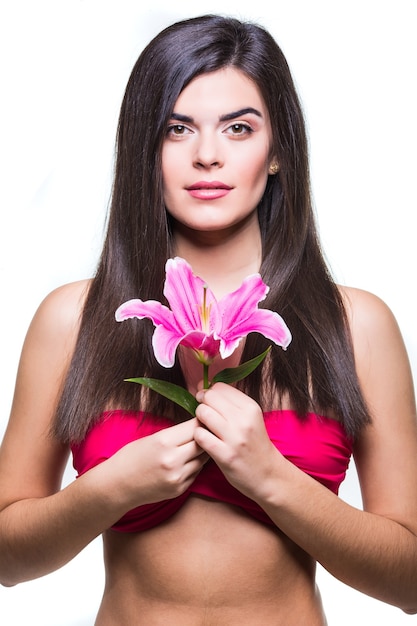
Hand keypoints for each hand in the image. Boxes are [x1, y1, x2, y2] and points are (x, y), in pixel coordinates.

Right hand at [105, 418, 208, 509]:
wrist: (117, 486)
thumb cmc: (131, 457)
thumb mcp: (152, 438)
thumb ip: (176, 433)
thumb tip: (198, 425)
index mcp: (164, 442)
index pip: (194, 426)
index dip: (201, 420)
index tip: (204, 416)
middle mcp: (173, 460)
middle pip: (203, 442)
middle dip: (206, 434)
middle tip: (207, 429)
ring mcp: (177, 477)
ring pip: (204, 458)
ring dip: (203, 450)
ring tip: (198, 444)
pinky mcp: (179, 489)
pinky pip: (197, 472)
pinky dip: (195, 464)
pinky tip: (188, 460)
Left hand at [194, 383, 279, 500]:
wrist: (268, 475)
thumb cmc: (254, 444)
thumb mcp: (250, 418)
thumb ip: (230, 403)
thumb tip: (202, 389)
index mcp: (251, 407)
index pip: (220, 387)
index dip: (209, 391)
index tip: (207, 400)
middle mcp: (244, 420)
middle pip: (210, 397)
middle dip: (202, 403)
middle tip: (205, 414)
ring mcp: (234, 438)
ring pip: (203, 413)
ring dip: (199, 419)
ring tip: (205, 427)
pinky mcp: (225, 455)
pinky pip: (200, 435)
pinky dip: (199, 436)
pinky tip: (205, 440)